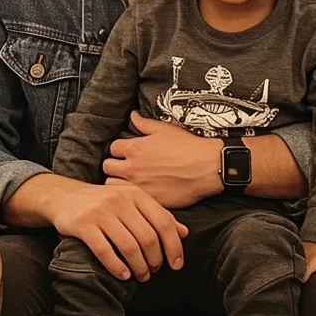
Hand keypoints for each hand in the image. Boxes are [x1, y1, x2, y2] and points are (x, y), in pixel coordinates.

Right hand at [49, 180, 188, 282]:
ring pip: (128, 246)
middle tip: (153, 272)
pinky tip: (123, 275)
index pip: (164, 222)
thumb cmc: (104, 202)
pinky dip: (117, 267)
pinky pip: (104, 251)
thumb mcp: (131, 202)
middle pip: (148, 237)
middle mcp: (120, 200)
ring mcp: (100, 212)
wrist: (64, 196)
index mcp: (136, 193)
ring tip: (140, 276)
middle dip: (155, 260)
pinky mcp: (83, 224)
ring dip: (138, 267)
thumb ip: (156, 215)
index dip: (174, 247)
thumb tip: (184, 233)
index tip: (176, 265)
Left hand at [103, 111, 221, 207]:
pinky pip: (129, 199)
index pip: (113, 148)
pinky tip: (138, 192)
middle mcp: (133, 167)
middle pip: (108, 167)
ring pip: (112, 185)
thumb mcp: (165, 129)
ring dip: (117, 182)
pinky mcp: (148, 200)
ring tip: (128, 181)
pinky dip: (130, 196)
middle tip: (124, 167)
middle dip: (114, 165)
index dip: (120, 149)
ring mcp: (139, 185)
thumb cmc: (188, 146)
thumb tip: (132, 116)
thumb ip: (144, 124)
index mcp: (135, 148)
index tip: (127, 152)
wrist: (207, 167)